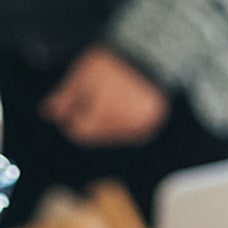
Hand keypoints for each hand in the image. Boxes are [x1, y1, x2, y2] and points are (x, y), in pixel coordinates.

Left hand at [40, 47, 168, 146]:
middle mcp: (121, 128)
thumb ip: (64, 98)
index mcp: (102, 116)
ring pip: (113, 136)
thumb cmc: (110, 64)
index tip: (73, 104)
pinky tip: (123, 106)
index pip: (79, 132)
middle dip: (90, 118)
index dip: (72, 118)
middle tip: (95, 95)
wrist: (145, 58)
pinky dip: (124, 124)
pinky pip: (130, 134)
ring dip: (107, 122)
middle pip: (96, 135)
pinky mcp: (148, 129)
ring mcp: (137, 130)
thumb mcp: (80, 76)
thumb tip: (47, 115)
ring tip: (111, 98)